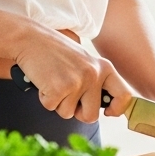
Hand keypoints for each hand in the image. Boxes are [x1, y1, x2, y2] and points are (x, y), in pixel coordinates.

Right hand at [14, 26, 133, 123]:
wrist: (30, 38)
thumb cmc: (55, 51)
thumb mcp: (84, 61)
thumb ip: (95, 79)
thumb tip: (106, 107)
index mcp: (104, 67)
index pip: (124, 95)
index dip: (117, 109)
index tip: (108, 112)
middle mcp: (94, 75)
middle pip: (92, 116)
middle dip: (78, 112)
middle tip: (67, 95)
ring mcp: (77, 82)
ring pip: (69, 113)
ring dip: (58, 103)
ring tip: (53, 81)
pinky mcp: (58, 88)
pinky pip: (52, 108)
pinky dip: (45, 99)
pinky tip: (44, 81)